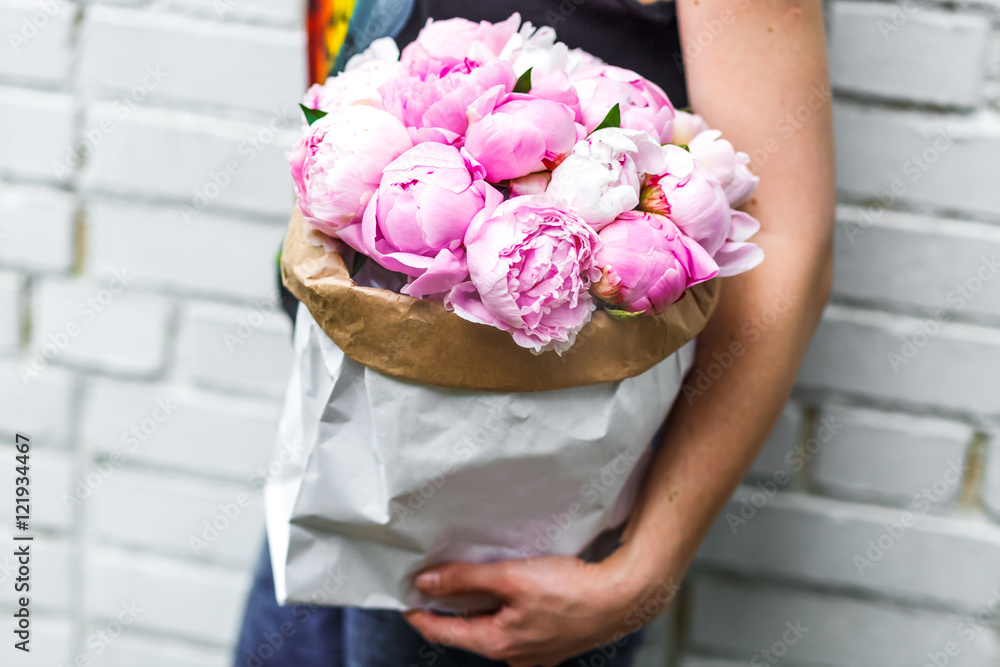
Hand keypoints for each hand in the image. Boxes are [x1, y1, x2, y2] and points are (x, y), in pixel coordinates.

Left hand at [402, 552, 678, 665]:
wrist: (621, 599)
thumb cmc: (570, 589)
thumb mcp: (510, 578)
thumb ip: (466, 580)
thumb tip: (427, 582)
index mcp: (497, 644)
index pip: (443, 633)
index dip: (421, 615)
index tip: (405, 599)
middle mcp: (513, 655)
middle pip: (469, 632)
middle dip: (451, 609)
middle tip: (434, 583)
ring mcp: (535, 653)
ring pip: (494, 628)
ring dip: (479, 608)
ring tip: (469, 582)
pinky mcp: (552, 642)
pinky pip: (516, 627)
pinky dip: (505, 609)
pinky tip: (510, 590)